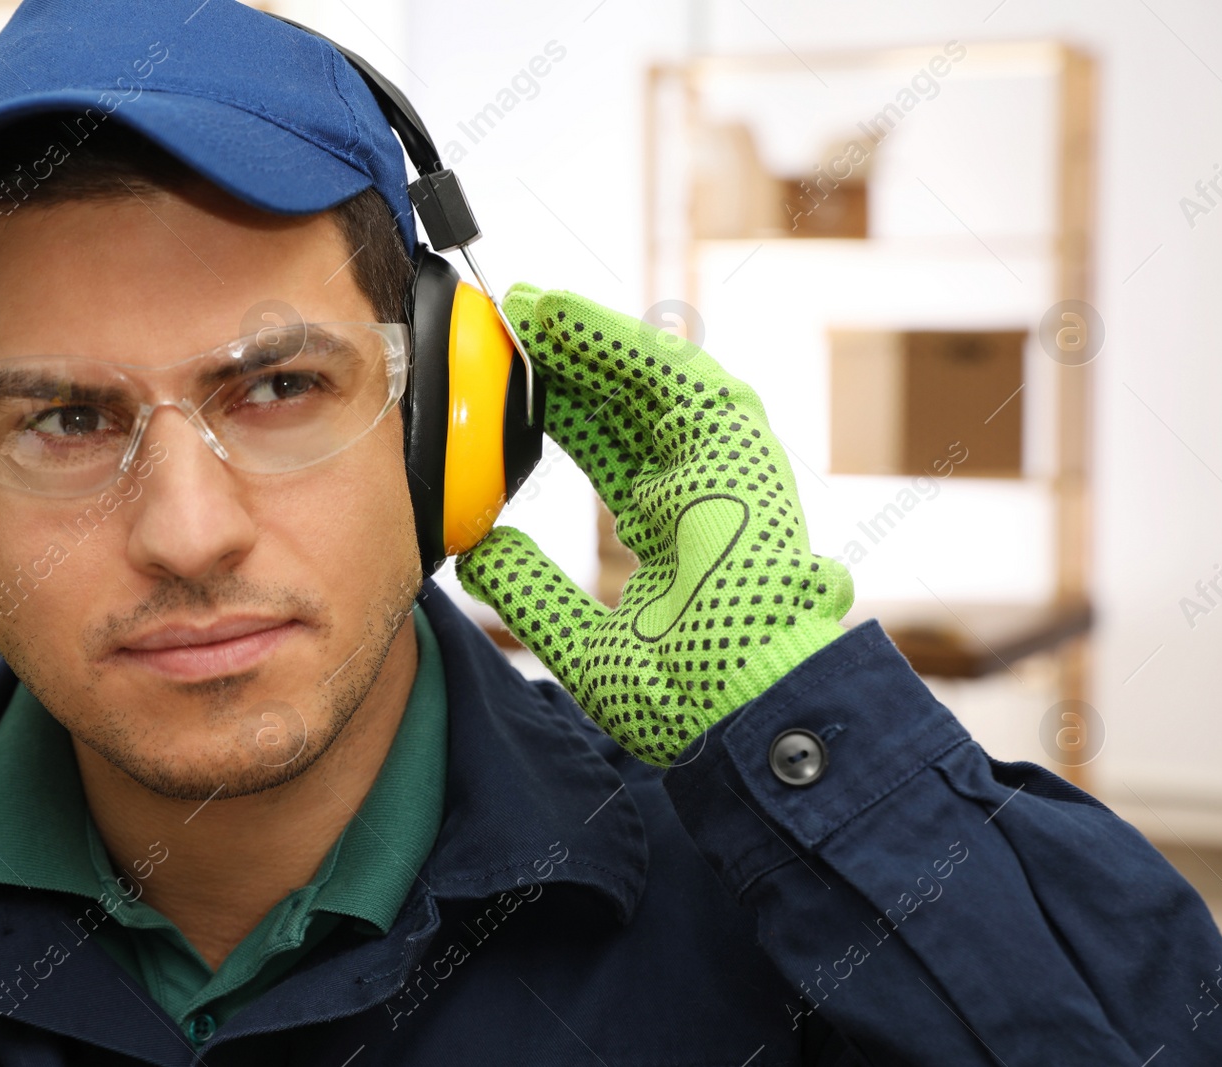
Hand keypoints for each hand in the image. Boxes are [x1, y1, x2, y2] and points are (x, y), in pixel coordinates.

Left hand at [456, 285, 853, 765]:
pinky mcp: (743, 455)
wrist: (741, 716)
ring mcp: (722, 467)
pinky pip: (677, 377)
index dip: (554, 405)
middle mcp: (696, 486)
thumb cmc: (684, 696)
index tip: (501, 379)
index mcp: (667, 526)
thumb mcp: (582, 638)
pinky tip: (567, 317)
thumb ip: (533, 590)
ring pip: (650, 378)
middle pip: (623, 401)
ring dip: (587, 338)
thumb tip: (478, 551)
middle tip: (507, 324)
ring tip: (529, 308)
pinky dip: (619, 343)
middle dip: (566, 359)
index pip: (603, 443)